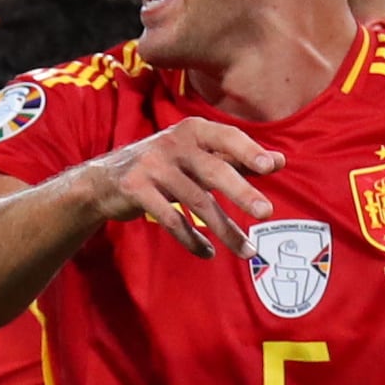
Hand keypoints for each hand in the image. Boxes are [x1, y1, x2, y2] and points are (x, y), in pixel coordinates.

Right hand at [85, 117, 283, 253]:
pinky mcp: (135, 189)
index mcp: (193, 131)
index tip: (272, 166)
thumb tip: (280, 161)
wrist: (104, 180)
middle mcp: (173, 144)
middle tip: (267, 212)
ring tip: (246, 250)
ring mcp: (152, 166)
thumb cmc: (164, 166)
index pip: (227, 137)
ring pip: (196, 201)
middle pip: (214, 170)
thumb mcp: (197, 156)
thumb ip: (236, 158)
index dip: (249, 151)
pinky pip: (170, 218)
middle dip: (242, 192)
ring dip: (224, 229)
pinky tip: (207, 253)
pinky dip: (191, 239)